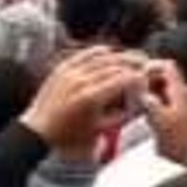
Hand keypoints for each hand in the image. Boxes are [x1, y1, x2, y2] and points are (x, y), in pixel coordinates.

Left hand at [19, 47, 142, 149]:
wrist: (39, 131)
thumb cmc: (69, 136)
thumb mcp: (99, 129)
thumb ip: (120, 114)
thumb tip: (136, 101)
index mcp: (91, 97)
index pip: (122, 79)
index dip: (138, 76)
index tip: (147, 77)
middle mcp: (81, 81)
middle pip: (114, 65)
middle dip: (132, 63)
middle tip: (145, 64)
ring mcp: (70, 72)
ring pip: (101, 57)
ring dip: (119, 55)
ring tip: (132, 56)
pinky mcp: (62, 69)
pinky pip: (83, 54)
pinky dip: (97, 51)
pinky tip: (109, 51)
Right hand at [142, 60, 186, 166]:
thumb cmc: (182, 142)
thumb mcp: (160, 121)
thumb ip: (149, 102)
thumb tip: (139, 89)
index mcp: (181, 91)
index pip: (167, 65)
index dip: (151, 66)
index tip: (137, 75)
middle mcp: (185, 94)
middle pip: (165, 77)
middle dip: (147, 82)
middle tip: (133, 92)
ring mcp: (186, 104)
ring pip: (165, 90)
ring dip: (151, 94)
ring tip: (138, 105)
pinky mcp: (184, 115)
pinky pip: (168, 102)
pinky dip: (157, 104)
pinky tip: (148, 116)